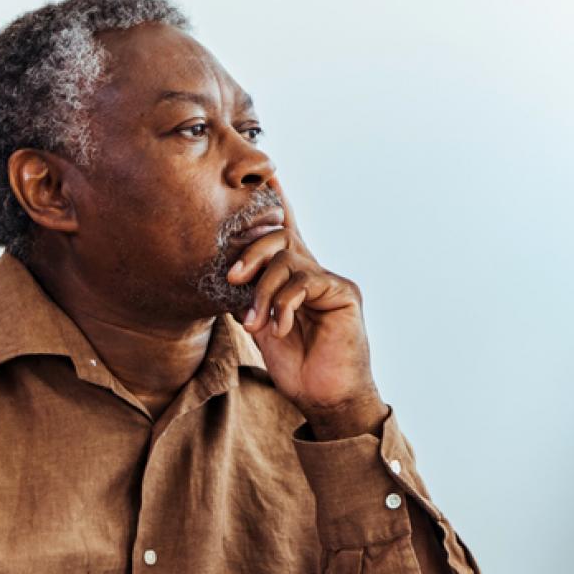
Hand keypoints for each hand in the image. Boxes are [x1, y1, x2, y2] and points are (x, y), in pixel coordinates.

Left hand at [230, 178, 384, 424]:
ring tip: (255, 323)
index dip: (277, 204)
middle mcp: (314, 273)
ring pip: (287, 262)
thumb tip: (230, 278)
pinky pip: (304, 282)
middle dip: (251, 252)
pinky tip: (279, 328)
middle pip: (279, 238)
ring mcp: (331, 282)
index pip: (285, 234)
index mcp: (295, 279)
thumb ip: (251, 300)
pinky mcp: (343, 294)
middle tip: (232, 278)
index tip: (266, 176)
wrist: (327, 398)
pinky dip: (284, 304)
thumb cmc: (298, 368)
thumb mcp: (263, 328)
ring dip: (263, 292)